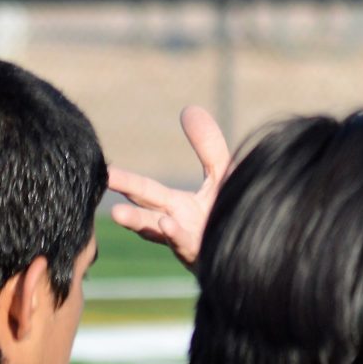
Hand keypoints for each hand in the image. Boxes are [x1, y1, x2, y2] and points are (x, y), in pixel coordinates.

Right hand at [108, 105, 229, 269]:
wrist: (262, 250)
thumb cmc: (235, 213)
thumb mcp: (223, 174)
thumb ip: (208, 146)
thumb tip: (188, 109)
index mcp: (177, 208)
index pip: (145, 192)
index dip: (125, 182)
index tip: (101, 170)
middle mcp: (178, 227)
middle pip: (145, 209)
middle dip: (124, 194)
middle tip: (100, 183)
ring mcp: (190, 244)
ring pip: (160, 233)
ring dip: (139, 224)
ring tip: (117, 214)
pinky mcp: (206, 254)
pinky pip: (188, 247)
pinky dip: (177, 236)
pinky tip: (168, 224)